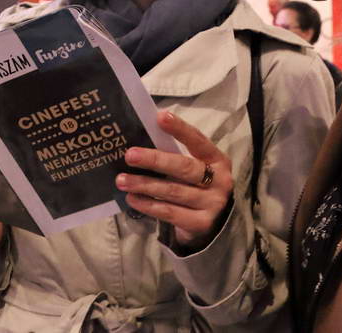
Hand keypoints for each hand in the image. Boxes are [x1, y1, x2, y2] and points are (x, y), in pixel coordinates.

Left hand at [115, 110, 233, 248]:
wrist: (215, 223)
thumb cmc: (197, 186)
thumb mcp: (194, 168)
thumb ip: (176, 155)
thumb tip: (142, 138)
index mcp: (217, 160)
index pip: (198, 140)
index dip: (180, 129)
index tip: (160, 117)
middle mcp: (219, 181)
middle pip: (184, 168)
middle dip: (154, 160)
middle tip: (130, 155)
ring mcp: (212, 204)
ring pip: (173, 191)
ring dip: (145, 184)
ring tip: (122, 180)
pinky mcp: (201, 224)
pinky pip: (169, 212)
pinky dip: (148, 205)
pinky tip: (132, 198)